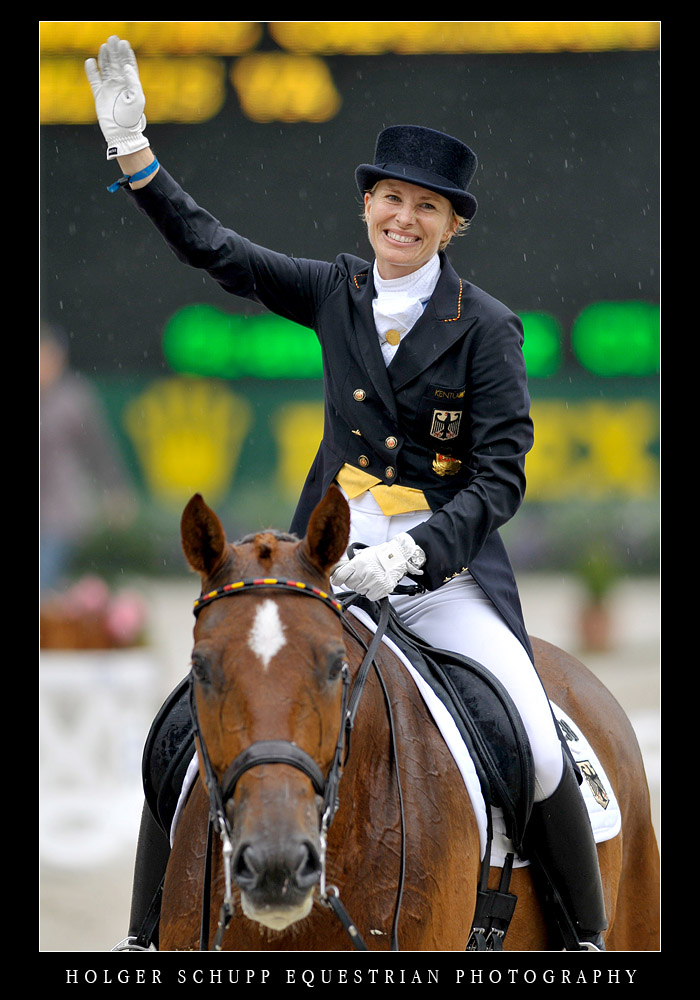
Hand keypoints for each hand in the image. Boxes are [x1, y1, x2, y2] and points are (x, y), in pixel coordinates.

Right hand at [85, 36, 147, 159]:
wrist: (121, 132)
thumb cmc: (132, 117)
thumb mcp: (137, 98)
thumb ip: (133, 81)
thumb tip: (126, 66)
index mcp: (131, 84)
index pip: (129, 65)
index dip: (126, 54)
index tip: (124, 43)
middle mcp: (120, 84)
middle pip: (116, 63)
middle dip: (115, 51)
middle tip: (113, 38)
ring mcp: (109, 88)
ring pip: (106, 68)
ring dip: (105, 57)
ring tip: (104, 46)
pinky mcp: (99, 94)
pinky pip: (94, 79)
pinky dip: (92, 70)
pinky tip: (91, 61)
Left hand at [331, 533, 424, 600]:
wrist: (396, 557)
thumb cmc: (379, 555)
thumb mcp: (362, 555)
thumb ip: (349, 563)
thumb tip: (335, 571)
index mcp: (358, 563)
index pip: (340, 576)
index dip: (336, 580)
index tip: (336, 581)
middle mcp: (365, 572)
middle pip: (349, 584)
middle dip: (352, 581)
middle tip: (359, 576)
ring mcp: (373, 582)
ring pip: (359, 591)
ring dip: (362, 586)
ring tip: (369, 578)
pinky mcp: (381, 589)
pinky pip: (370, 596)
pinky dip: (371, 592)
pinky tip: (375, 584)